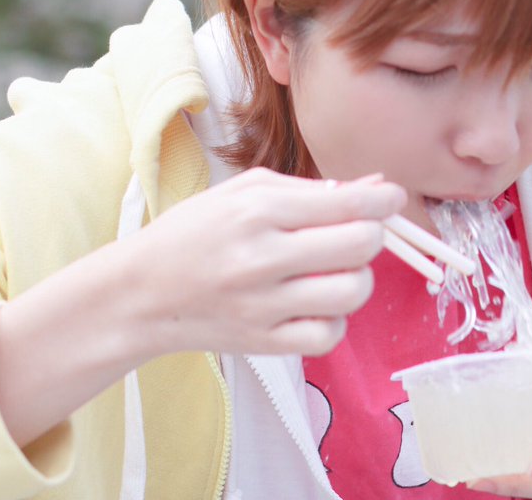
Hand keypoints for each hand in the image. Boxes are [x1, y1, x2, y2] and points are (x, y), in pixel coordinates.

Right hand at [125, 167, 406, 357]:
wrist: (138, 294)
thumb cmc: (195, 233)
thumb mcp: (245, 192)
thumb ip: (313, 189)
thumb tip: (376, 189)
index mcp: (258, 210)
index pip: (347, 204)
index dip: (384, 200)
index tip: (392, 198)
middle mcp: (262, 257)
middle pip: (360, 246)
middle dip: (372, 234)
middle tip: (356, 232)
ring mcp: (263, 305)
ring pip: (352, 293)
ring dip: (357, 278)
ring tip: (334, 270)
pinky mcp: (263, 343)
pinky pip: (329, 335)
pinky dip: (334, 320)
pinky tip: (316, 305)